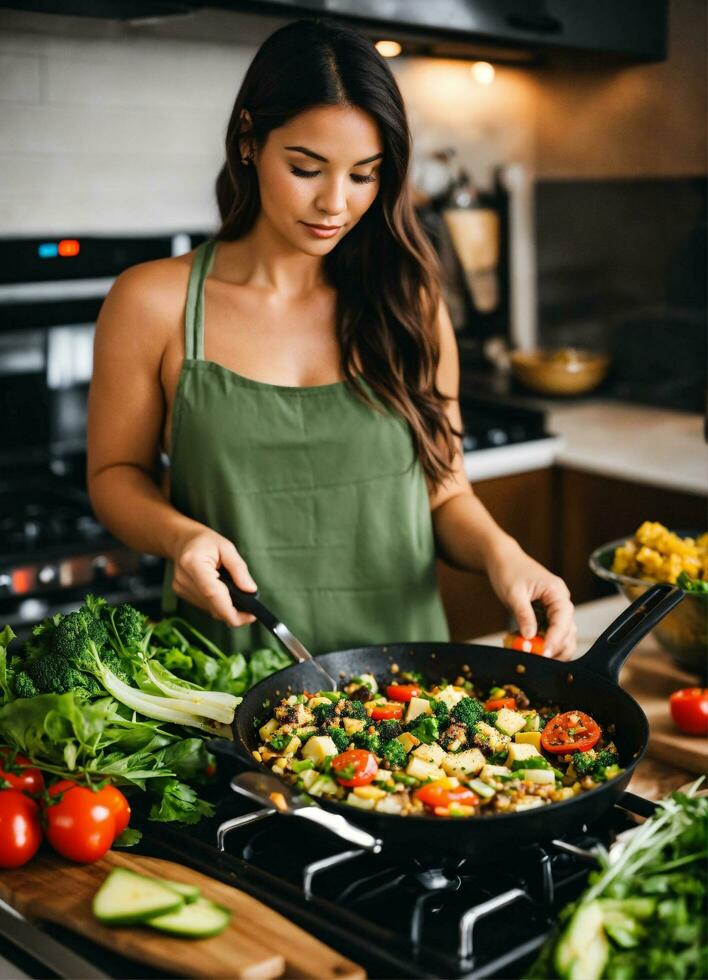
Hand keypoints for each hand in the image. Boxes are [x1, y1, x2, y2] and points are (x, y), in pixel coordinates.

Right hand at [172, 527, 256, 627]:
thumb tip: (250, 590)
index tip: (250, 616)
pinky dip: (217, 603)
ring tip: (236, 595)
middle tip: (251, 609)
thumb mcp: (227, 548)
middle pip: (212, 606)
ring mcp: (180, 589)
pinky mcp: (181, 594)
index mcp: (193, 563)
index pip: (212, 594)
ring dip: (226, 607)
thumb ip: (239, 569)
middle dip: (234, 612)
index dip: (231, 611)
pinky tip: (223, 593)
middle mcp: (184, 579)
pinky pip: (204, 605)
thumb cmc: (206, 541)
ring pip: (209, 609)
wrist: (182, 540)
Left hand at [485, 539, 576, 659]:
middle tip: (536, 658)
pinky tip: (526, 644)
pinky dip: (540, 641)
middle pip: (568, 632)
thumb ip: (524, 615)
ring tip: (530, 652)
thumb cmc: (508, 570)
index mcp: (557, 592)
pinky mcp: (546, 614)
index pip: (563, 620)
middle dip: (554, 647)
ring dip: (548, 646)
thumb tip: (530, 637)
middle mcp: (560, 601)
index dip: (555, 639)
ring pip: (561, 635)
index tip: (544, 654)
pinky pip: (548, 632)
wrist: (501, 558)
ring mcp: (554, 608)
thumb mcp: (513, 593)